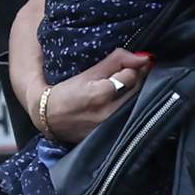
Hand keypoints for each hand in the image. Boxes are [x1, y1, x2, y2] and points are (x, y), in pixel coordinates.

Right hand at [30, 46, 151, 136]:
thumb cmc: (67, 91)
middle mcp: (109, 112)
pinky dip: (129, 107)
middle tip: (126, 74)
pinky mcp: (112, 136)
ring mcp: (112, 127)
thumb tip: (144, 58)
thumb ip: (117, 61)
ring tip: (122, 88)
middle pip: (138, 90)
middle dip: (136, 80)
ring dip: (134, 93)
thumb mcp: (89, 72)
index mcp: (101, 94)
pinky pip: (130, 117)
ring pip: (137, 104)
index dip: (131, 68)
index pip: (132, 76)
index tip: (125, 66)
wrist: (49, 118)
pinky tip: (119, 103)